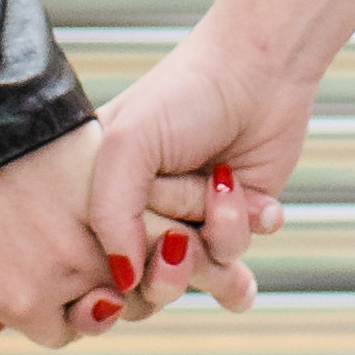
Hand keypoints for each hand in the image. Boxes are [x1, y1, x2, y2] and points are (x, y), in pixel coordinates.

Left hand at [0, 123, 137, 354]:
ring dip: (117, 250)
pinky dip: (134, 210)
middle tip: (51, 249)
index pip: (64, 329)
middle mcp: (70, 267)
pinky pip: (140, 206)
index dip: (42, 306)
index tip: (19, 273)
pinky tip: (109, 200)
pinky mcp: (103, 168)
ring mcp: (93, 217)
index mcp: (27, 301)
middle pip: (104, 299)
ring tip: (84, 226)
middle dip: (84, 285)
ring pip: (130, 258)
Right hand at [82, 20, 325, 317]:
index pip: (92, 267)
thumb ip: (110, 217)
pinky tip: (255, 195)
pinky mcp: (233, 223)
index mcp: (98, 195)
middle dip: (175, 257)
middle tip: (184, 225)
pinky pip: (238, 261)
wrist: (261, 69)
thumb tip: (123, 286)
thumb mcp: (126, 145)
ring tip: (225, 189)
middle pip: (148, 283)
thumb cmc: (183, 93)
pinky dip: (249, 228)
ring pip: (198, 275)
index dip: (118, 268)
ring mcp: (187, 221)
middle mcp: (140, 214)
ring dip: (219, 236)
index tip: (139, 240)